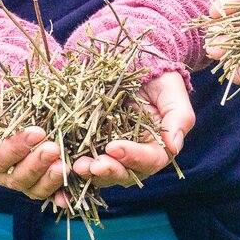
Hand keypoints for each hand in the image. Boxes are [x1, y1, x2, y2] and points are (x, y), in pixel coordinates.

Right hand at [0, 80, 68, 201]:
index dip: (15, 149)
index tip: (36, 133)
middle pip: (15, 177)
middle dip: (36, 164)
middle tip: (53, 149)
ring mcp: (17, 174)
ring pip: (32, 187)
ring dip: (49, 179)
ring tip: (65, 166)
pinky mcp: (36, 175)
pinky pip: (46, 189)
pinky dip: (58, 194)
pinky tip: (68, 196)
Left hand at [73, 71, 194, 187]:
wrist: (138, 65)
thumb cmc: (160, 79)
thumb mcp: (173, 94)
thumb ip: (178, 119)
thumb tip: (173, 146)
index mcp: (157, 148)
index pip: (149, 160)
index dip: (132, 157)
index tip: (114, 147)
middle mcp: (133, 156)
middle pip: (124, 174)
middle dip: (108, 172)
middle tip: (93, 166)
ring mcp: (110, 152)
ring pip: (101, 172)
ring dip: (89, 173)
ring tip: (76, 167)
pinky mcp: (90, 143)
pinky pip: (81, 158)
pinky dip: (72, 165)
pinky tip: (62, 164)